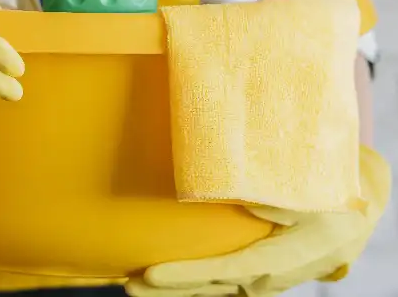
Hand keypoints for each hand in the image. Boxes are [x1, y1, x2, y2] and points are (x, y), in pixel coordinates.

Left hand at [124, 147, 388, 296]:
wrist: (356, 215)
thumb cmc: (332, 201)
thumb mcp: (312, 196)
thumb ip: (279, 199)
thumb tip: (244, 197)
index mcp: (276, 260)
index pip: (221, 272)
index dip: (184, 275)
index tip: (149, 273)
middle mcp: (265, 278)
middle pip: (209, 288)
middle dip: (168, 289)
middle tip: (128, 285)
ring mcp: (262, 280)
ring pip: (213, 290)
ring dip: (177, 290)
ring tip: (138, 286)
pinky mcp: (259, 273)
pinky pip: (222, 284)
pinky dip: (196, 286)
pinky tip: (171, 283)